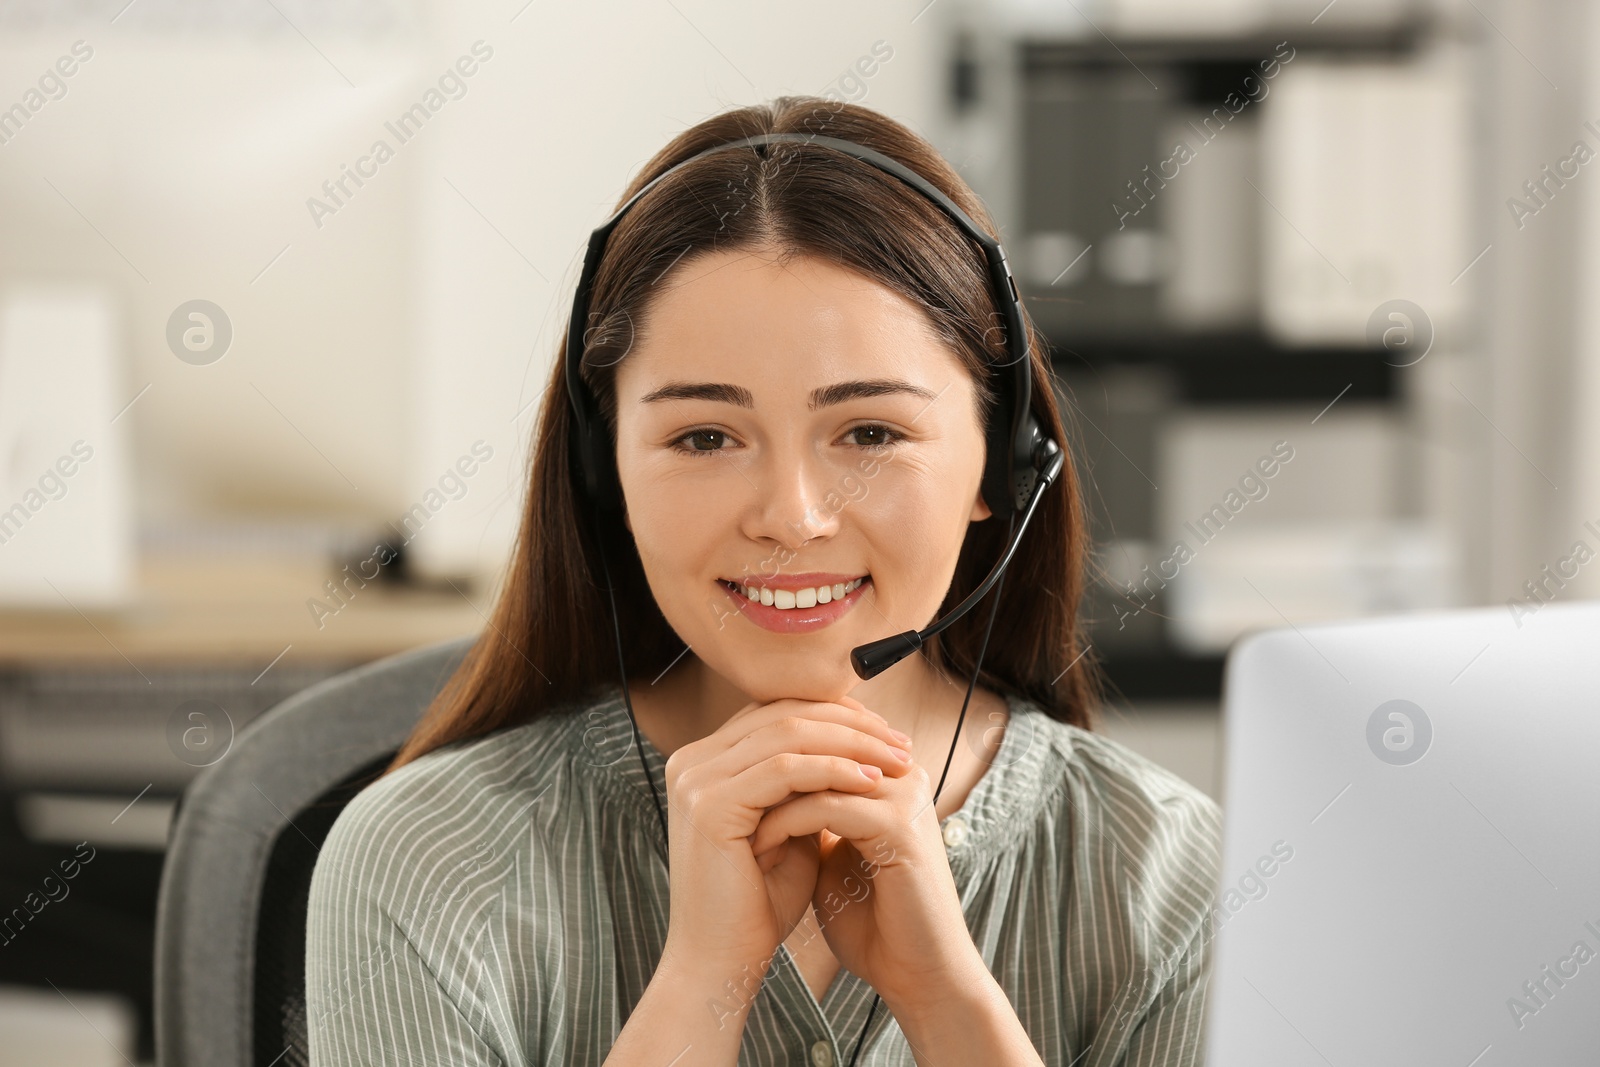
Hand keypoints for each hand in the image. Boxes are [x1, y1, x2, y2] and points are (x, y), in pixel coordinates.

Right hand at [657, 697, 916, 982]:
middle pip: (783, 713)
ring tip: (897, 760)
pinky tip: (871, 783)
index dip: (835, 715)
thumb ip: (807, 787)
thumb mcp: (787, 829)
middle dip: (851, 724)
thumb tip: (856, 750)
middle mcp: (691, 763)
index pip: (776, 712)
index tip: (886, 734)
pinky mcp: (710, 804)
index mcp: (704, 763)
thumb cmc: (757, 905)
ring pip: (789, 734)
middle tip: (900, 741)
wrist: (721, 964)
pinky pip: (786, 770)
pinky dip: (835, 771)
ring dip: (852, 744)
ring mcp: (695, 780)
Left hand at [746, 695, 983, 1010]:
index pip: (820, 730)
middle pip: (819, 738)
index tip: (724, 782)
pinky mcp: (900, 826)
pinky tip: (757, 849)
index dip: (768, 751)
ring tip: (731, 822)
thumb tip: (756, 785)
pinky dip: (784, 826)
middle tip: (718, 794)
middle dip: (763, 768)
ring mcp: (905, 795)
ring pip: (817, 769)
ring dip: (767, 797)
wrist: (915, 972)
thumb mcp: (830, 852)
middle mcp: (903, 772)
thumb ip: (808, 812)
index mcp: (889, 771)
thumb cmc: (871, 917)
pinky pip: (825, 808)